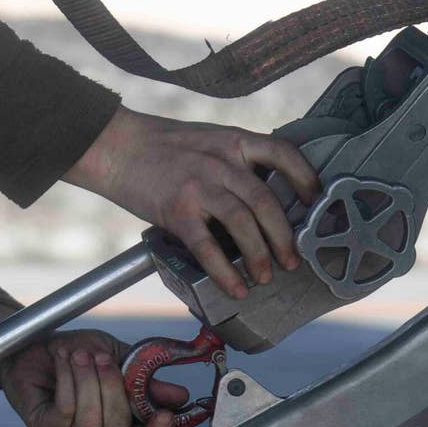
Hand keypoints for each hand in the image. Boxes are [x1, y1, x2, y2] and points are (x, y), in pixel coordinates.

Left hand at [1, 329, 189, 426]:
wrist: (34, 347)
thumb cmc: (76, 354)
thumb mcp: (117, 358)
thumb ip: (144, 377)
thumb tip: (179, 395)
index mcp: (123, 422)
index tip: (166, 413)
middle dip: (112, 387)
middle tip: (101, 357)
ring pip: (91, 421)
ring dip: (88, 382)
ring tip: (80, 356)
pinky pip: (66, 410)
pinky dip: (68, 380)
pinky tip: (63, 361)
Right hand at [65, 107, 320, 298]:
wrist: (113, 147)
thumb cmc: (157, 147)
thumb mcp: (205, 140)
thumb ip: (232, 160)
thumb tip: (256, 196)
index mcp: (232, 141)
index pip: (282, 153)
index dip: (304, 177)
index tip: (313, 200)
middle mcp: (220, 162)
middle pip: (266, 201)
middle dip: (284, 237)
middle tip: (292, 260)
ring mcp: (199, 186)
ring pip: (244, 224)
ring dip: (260, 255)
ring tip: (265, 276)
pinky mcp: (177, 211)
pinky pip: (208, 247)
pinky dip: (226, 271)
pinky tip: (235, 287)